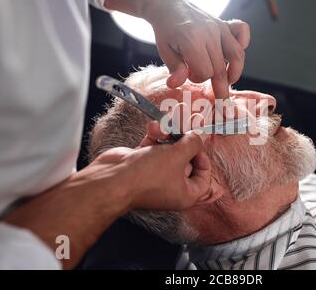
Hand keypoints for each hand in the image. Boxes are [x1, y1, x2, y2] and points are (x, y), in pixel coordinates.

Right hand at [82, 128, 214, 210]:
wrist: (112, 179)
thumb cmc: (147, 175)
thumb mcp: (178, 156)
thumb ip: (193, 144)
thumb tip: (201, 136)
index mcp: (185, 194)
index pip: (204, 179)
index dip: (203, 160)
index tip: (197, 146)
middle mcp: (172, 187)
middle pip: (186, 161)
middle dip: (184, 140)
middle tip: (185, 124)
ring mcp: (156, 175)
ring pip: (169, 151)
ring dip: (168, 134)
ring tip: (166, 123)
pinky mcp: (142, 165)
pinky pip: (154, 148)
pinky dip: (154, 136)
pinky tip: (153, 127)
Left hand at [149, 0, 250, 98]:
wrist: (169, 6)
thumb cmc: (167, 31)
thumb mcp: (164, 51)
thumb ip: (174, 69)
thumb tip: (175, 85)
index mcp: (191, 41)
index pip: (205, 72)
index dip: (198, 79)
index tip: (190, 76)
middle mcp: (209, 33)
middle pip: (220, 67)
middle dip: (219, 85)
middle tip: (220, 99)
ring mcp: (219, 27)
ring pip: (236, 54)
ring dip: (235, 71)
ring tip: (230, 81)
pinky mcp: (225, 23)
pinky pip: (242, 30)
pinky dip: (243, 42)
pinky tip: (237, 53)